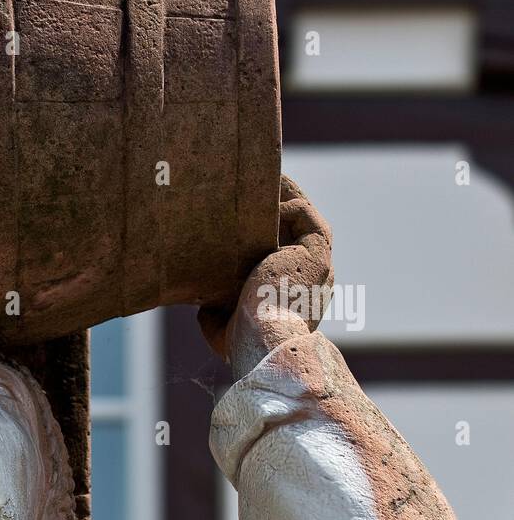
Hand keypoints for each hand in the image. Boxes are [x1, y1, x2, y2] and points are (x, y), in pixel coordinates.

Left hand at [198, 174, 332, 374]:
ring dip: (286, 195)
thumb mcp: (224, 326)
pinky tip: (262, 195)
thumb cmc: (243, 343)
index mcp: (294, 293)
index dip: (268, 234)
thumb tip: (202, 303)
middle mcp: (312, 277)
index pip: (286, 254)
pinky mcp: (316, 252)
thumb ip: (217, 312)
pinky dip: (286, 201)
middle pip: (297, 231)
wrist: (263, 344)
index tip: (242, 217)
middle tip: (253, 186)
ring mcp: (317, 264)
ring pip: (306, 218)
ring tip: (262, 175)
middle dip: (278, 207)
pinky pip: (305, 215)